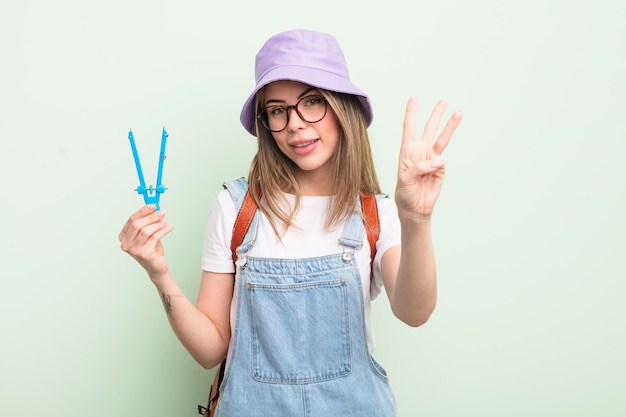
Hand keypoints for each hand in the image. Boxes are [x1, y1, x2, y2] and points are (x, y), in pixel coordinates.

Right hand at [119, 205, 173, 278]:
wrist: (156, 266)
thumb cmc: (151, 249)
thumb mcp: (148, 233)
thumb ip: (148, 222)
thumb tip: (155, 209)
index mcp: (123, 236)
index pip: (131, 220)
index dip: (142, 211)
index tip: (153, 205)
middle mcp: (125, 243)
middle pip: (137, 225)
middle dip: (151, 217)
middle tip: (162, 212)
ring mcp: (133, 250)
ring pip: (146, 231)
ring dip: (158, 224)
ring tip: (165, 222)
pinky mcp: (143, 254)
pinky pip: (154, 238)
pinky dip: (163, 231)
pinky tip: (169, 228)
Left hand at [395, 98, 462, 217]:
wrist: (415, 208)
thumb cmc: (405, 192)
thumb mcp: (405, 179)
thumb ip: (419, 167)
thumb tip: (438, 159)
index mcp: (407, 151)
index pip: (409, 128)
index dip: (411, 114)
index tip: (413, 99)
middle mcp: (420, 152)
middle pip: (429, 129)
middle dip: (436, 115)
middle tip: (443, 101)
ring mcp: (432, 159)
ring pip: (442, 139)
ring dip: (450, 126)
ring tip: (458, 113)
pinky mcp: (440, 169)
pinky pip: (441, 163)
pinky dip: (436, 167)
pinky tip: (430, 175)